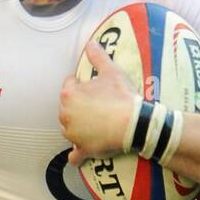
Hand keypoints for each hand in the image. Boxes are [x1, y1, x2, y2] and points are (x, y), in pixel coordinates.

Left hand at [60, 42, 138, 166]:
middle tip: (96, 106)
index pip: (69, 85)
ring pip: (69, 129)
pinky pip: (74, 156)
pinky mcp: (82, 149)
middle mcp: (66, 114)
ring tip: (93, 125)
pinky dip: (76, 156)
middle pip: (67, 108)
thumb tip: (90, 43)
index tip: (93, 89)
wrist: (134, 123)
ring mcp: (72, 134)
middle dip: (78, 107)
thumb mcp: (111, 71)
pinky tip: (77, 156)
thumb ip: (98, 56)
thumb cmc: (122, 97)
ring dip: (77, 127)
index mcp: (69, 94)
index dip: (81, 85)